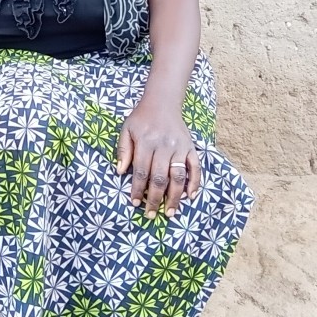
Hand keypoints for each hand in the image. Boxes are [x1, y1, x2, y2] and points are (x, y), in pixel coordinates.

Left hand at [116, 102, 200, 218]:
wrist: (162, 102)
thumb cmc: (141, 118)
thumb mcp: (126, 130)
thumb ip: (123, 150)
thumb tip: (120, 172)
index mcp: (146, 142)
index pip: (142, 171)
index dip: (138, 189)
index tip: (135, 203)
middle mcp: (164, 146)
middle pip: (160, 178)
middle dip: (155, 199)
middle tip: (150, 214)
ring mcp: (180, 148)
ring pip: (178, 177)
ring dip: (174, 197)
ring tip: (170, 213)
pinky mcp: (191, 148)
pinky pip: (196, 168)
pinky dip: (195, 183)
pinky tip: (190, 197)